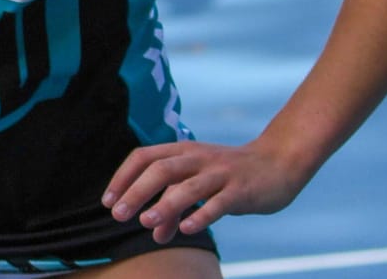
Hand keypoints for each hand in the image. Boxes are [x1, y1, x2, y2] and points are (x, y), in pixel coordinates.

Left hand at [103, 138, 306, 244]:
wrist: (278, 163)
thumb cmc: (230, 176)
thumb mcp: (199, 187)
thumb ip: (175, 209)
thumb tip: (155, 234)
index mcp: (182, 151)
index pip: (143, 157)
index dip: (123, 177)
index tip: (107, 201)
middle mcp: (198, 158)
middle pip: (160, 170)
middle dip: (136, 192)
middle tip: (118, 215)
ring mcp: (220, 173)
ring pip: (188, 186)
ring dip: (165, 205)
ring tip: (145, 223)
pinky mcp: (241, 190)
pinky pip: (219, 202)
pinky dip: (201, 215)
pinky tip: (186, 230)